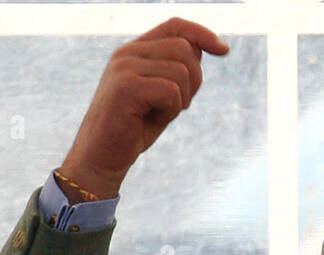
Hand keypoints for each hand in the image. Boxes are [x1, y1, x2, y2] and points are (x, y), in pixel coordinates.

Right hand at [58, 19, 228, 198]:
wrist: (101, 158)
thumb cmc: (132, 132)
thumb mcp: (159, 98)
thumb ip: (176, 73)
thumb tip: (201, 49)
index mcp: (135, 51)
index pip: (175, 26)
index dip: (202, 34)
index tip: (223, 49)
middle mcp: (128, 53)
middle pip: (185, 49)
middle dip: (194, 82)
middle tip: (178, 107)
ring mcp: (125, 67)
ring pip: (182, 71)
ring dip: (181, 100)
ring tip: (158, 114)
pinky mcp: (126, 86)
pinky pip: (172, 92)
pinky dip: (170, 111)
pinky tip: (150, 120)